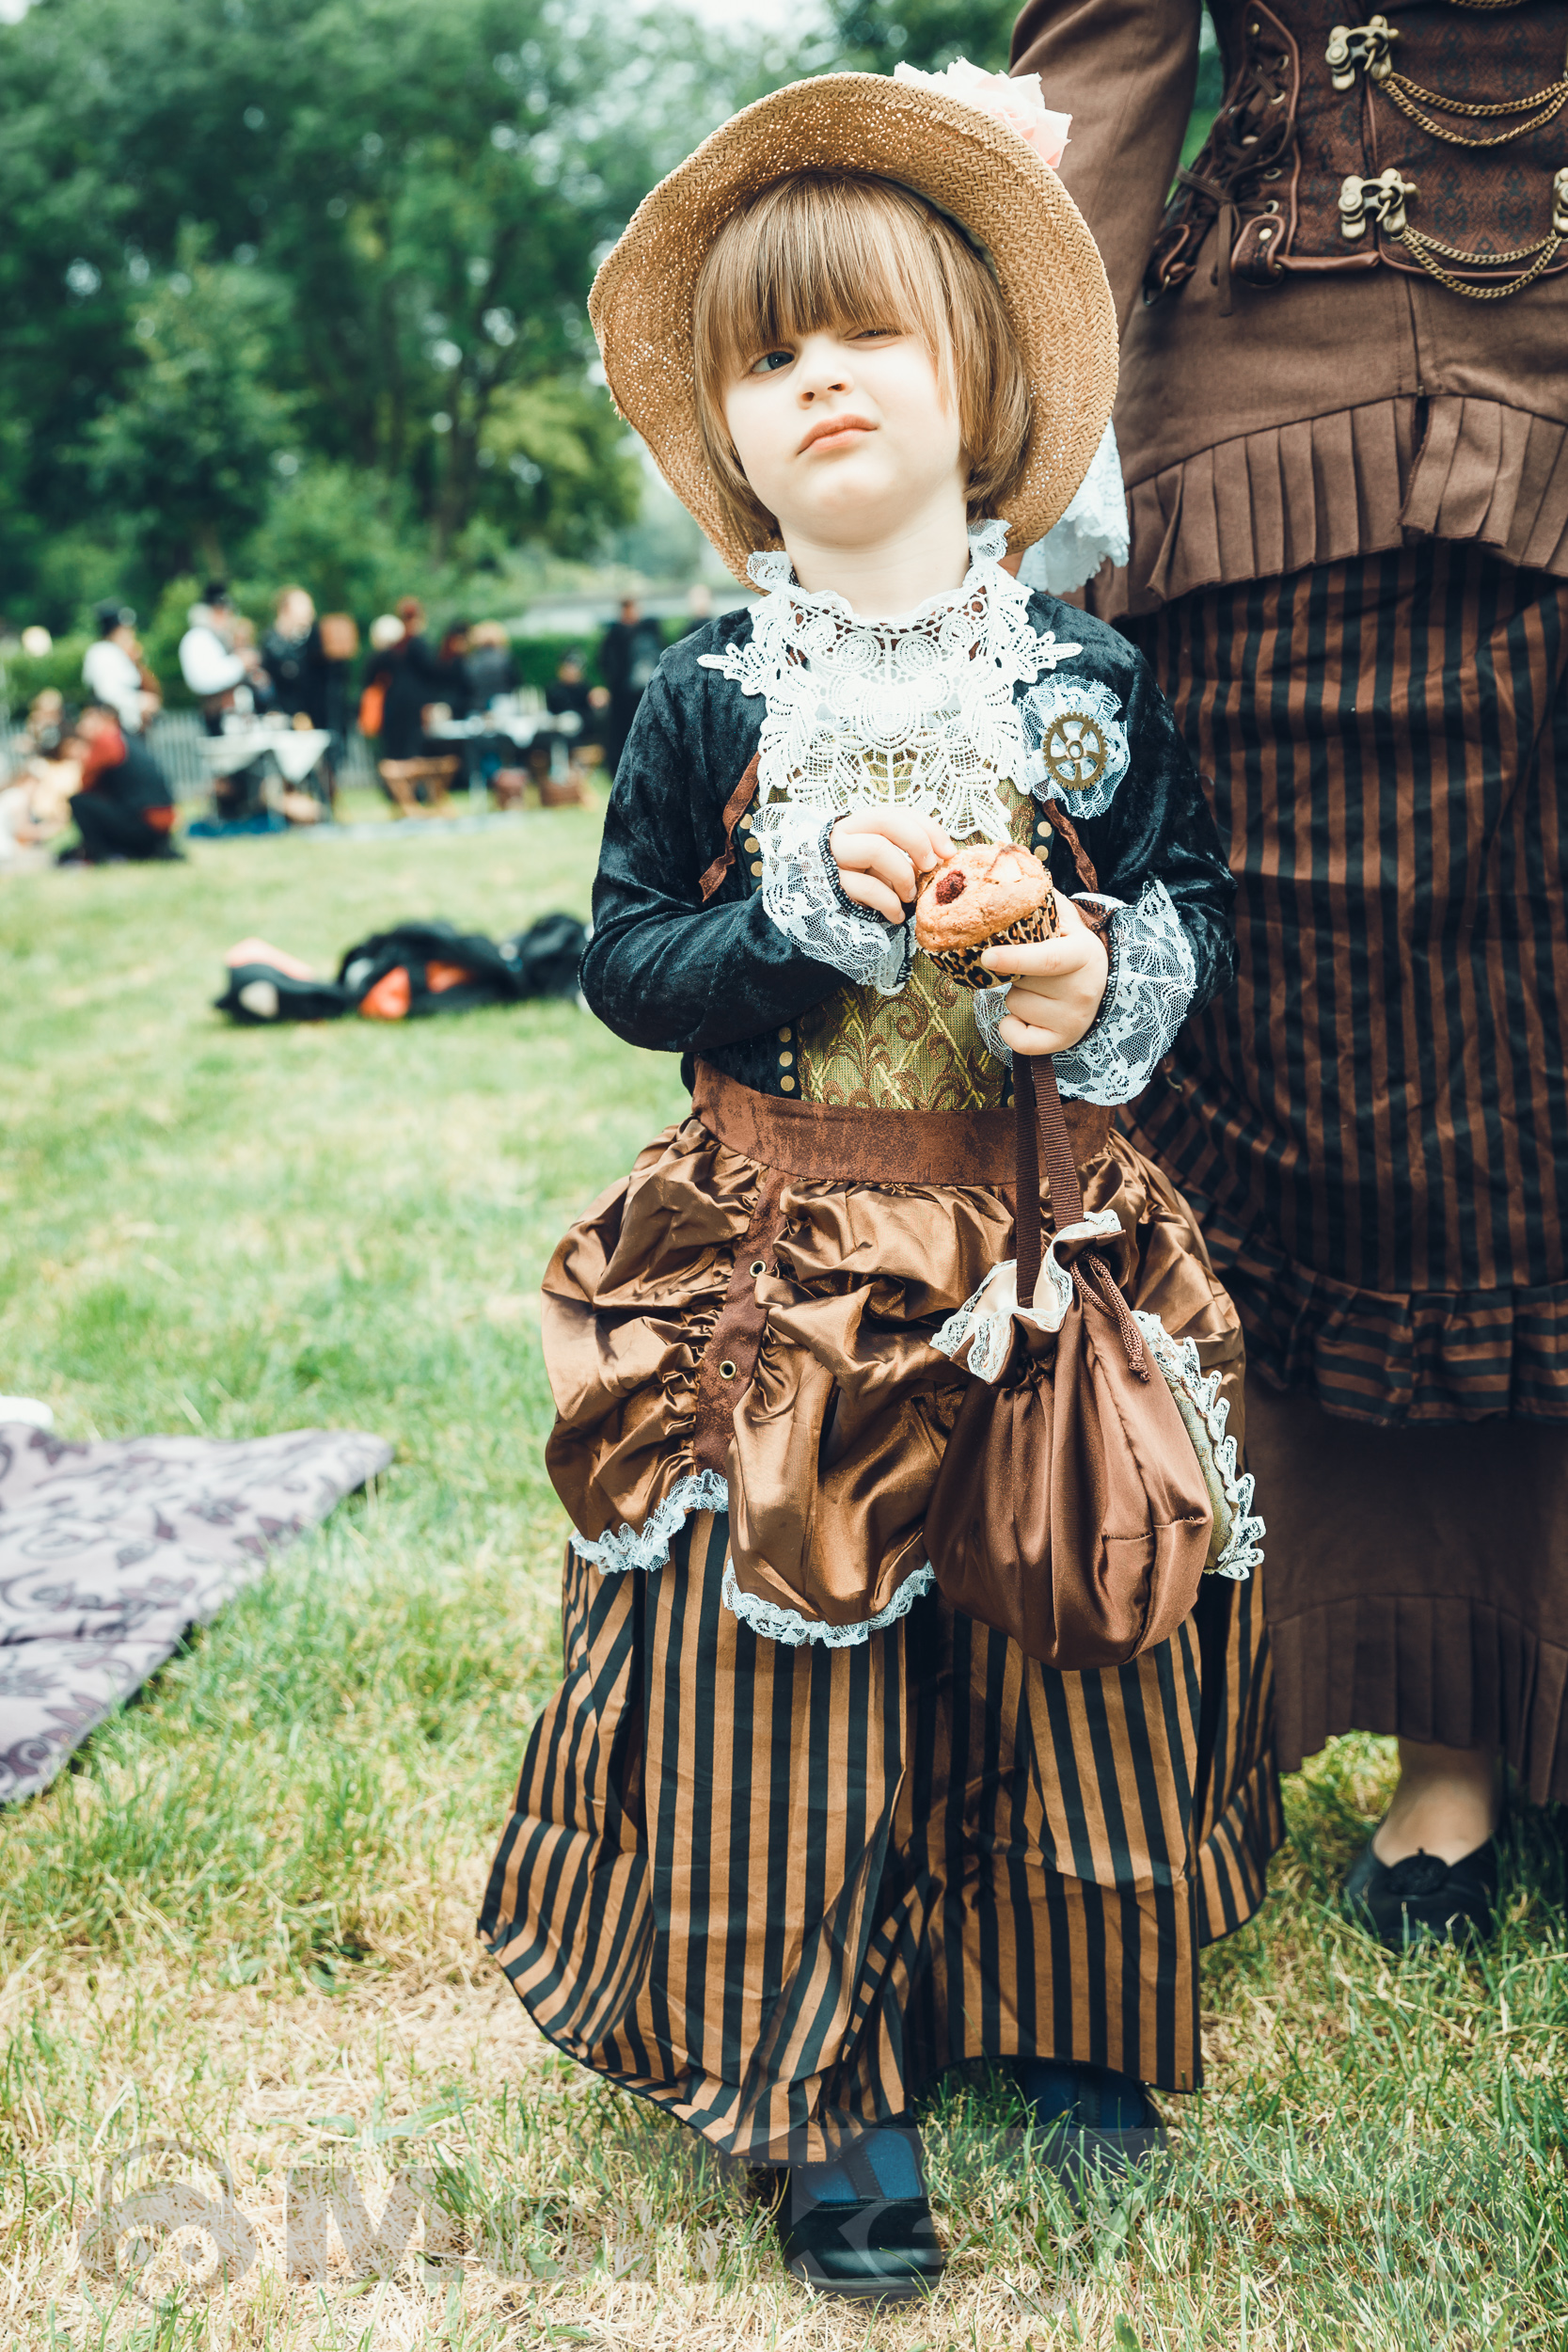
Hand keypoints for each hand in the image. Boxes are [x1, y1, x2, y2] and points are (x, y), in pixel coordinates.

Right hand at [829, 808, 954, 923]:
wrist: (823, 906)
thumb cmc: (864, 882)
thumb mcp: (887, 862)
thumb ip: (909, 853)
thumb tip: (945, 856)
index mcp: (863, 824)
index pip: (899, 813)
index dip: (929, 829)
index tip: (949, 852)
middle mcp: (846, 834)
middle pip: (887, 822)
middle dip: (917, 843)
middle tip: (930, 868)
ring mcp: (837, 858)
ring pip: (877, 849)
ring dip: (903, 875)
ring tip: (909, 896)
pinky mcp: (834, 884)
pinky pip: (868, 888)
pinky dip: (891, 904)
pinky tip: (897, 915)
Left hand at [983, 893, 1109, 1056]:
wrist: (1103, 987)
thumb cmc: (1072, 949)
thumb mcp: (1066, 921)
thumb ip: (1041, 899)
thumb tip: (1006, 868)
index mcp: (1082, 955)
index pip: (1047, 959)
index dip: (1015, 958)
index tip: (986, 956)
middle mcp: (1082, 990)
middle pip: (1021, 983)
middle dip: (1011, 973)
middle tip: (1028, 967)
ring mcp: (1073, 1019)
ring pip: (1015, 1006)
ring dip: (1015, 996)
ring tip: (1038, 989)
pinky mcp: (1062, 1042)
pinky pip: (1017, 1039)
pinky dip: (1012, 1028)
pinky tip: (1028, 1015)